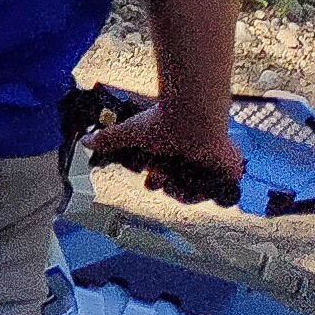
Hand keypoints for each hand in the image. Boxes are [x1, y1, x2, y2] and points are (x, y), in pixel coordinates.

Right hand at [88, 97, 243, 203]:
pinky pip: (218, 194)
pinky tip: (195, 184)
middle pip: (178, 185)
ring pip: (196, 192)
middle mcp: (191, 158)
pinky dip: (207, 192)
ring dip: (183, 191)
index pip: (164, 172)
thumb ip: (108, 139)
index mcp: (172, 149)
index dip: (155, 180)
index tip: (149, 180)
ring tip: (175, 181)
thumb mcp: (130, 133)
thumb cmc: (164, 122)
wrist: (192, 119)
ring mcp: (210, 166)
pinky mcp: (228, 172)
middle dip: (167, 187)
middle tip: (161, 180)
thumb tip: (85, 141)